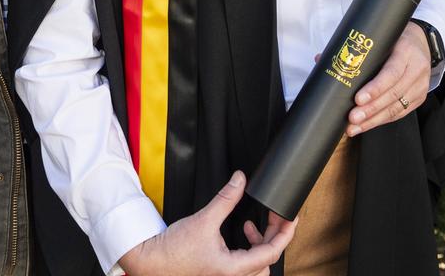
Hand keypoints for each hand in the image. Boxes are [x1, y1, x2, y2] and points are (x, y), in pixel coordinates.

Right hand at [119, 171, 295, 275]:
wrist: (154, 261)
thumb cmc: (175, 249)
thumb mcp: (204, 219)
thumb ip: (226, 199)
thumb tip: (240, 179)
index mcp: (234, 268)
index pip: (271, 253)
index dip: (284, 233)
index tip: (290, 217)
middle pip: (268, 261)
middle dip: (273, 236)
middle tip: (274, 216)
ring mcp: (228, 275)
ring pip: (257, 266)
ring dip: (260, 244)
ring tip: (252, 226)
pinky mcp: (221, 271)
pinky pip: (245, 264)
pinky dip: (249, 247)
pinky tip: (240, 232)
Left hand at [346, 22, 430, 135]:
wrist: (422, 41)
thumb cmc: (394, 38)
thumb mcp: (380, 37)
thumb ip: (355, 49)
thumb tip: (320, 58)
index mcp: (406, 52)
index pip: (392, 73)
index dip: (375, 88)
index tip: (358, 98)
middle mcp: (416, 70)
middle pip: (393, 94)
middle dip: (371, 109)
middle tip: (352, 118)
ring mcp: (420, 86)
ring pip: (396, 108)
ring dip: (374, 120)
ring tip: (355, 126)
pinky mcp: (419, 97)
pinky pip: (400, 112)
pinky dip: (382, 120)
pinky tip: (367, 125)